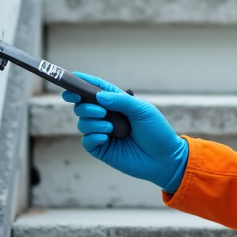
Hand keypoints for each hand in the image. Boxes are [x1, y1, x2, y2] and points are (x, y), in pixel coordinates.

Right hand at [63, 72, 187, 191]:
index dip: (83, 83)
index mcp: (117, 103)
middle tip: (100, 111)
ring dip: (92, 122)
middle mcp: (107, 116)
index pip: (96, 89)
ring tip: (109, 127)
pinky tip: (105, 137)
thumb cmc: (157, 132)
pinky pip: (86, 140)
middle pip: (83, 105)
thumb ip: (120, 101)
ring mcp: (103, 133)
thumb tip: (98, 97)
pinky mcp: (102, 149)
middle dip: (85, 105)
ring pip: (83, 122)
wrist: (165, 159)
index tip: (72, 77)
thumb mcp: (142, 110)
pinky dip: (92, 137)